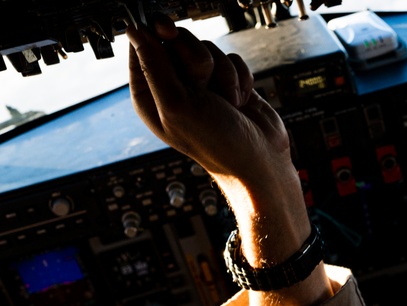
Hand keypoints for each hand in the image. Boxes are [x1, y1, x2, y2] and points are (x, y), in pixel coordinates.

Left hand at [126, 17, 295, 193]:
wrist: (259, 161)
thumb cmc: (215, 143)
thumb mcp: (177, 104)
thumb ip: (154, 64)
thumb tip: (134, 30)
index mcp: (150, 93)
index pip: (144, 44)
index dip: (158, 36)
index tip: (168, 33)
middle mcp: (174, 86)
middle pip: (180, 41)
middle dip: (197, 60)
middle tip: (203, 85)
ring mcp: (204, 85)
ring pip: (210, 49)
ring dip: (224, 74)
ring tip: (227, 102)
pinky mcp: (229, 83)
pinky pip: (234, 60)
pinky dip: (240, 79)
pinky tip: (239, 101)